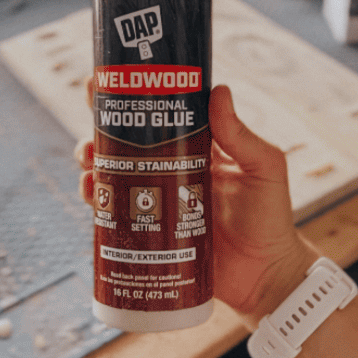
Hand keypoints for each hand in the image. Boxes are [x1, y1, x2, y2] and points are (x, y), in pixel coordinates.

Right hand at [78, 82, 317, 326]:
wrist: (263, 278)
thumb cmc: (269, 220)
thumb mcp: (263, 170)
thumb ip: (241, 136)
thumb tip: (218, 90)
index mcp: (193, 149)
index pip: (159, 115)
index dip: (133, 96)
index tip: (111, 80)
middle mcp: (168, 170)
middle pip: (125, 141)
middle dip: (101, 124)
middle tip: (91, 114)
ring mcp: (153, 201)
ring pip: (110, 172)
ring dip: (92, 159)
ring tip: (88, 156)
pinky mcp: (143, 230)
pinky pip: (110, 211)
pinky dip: (94, 197)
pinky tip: (90, 190)